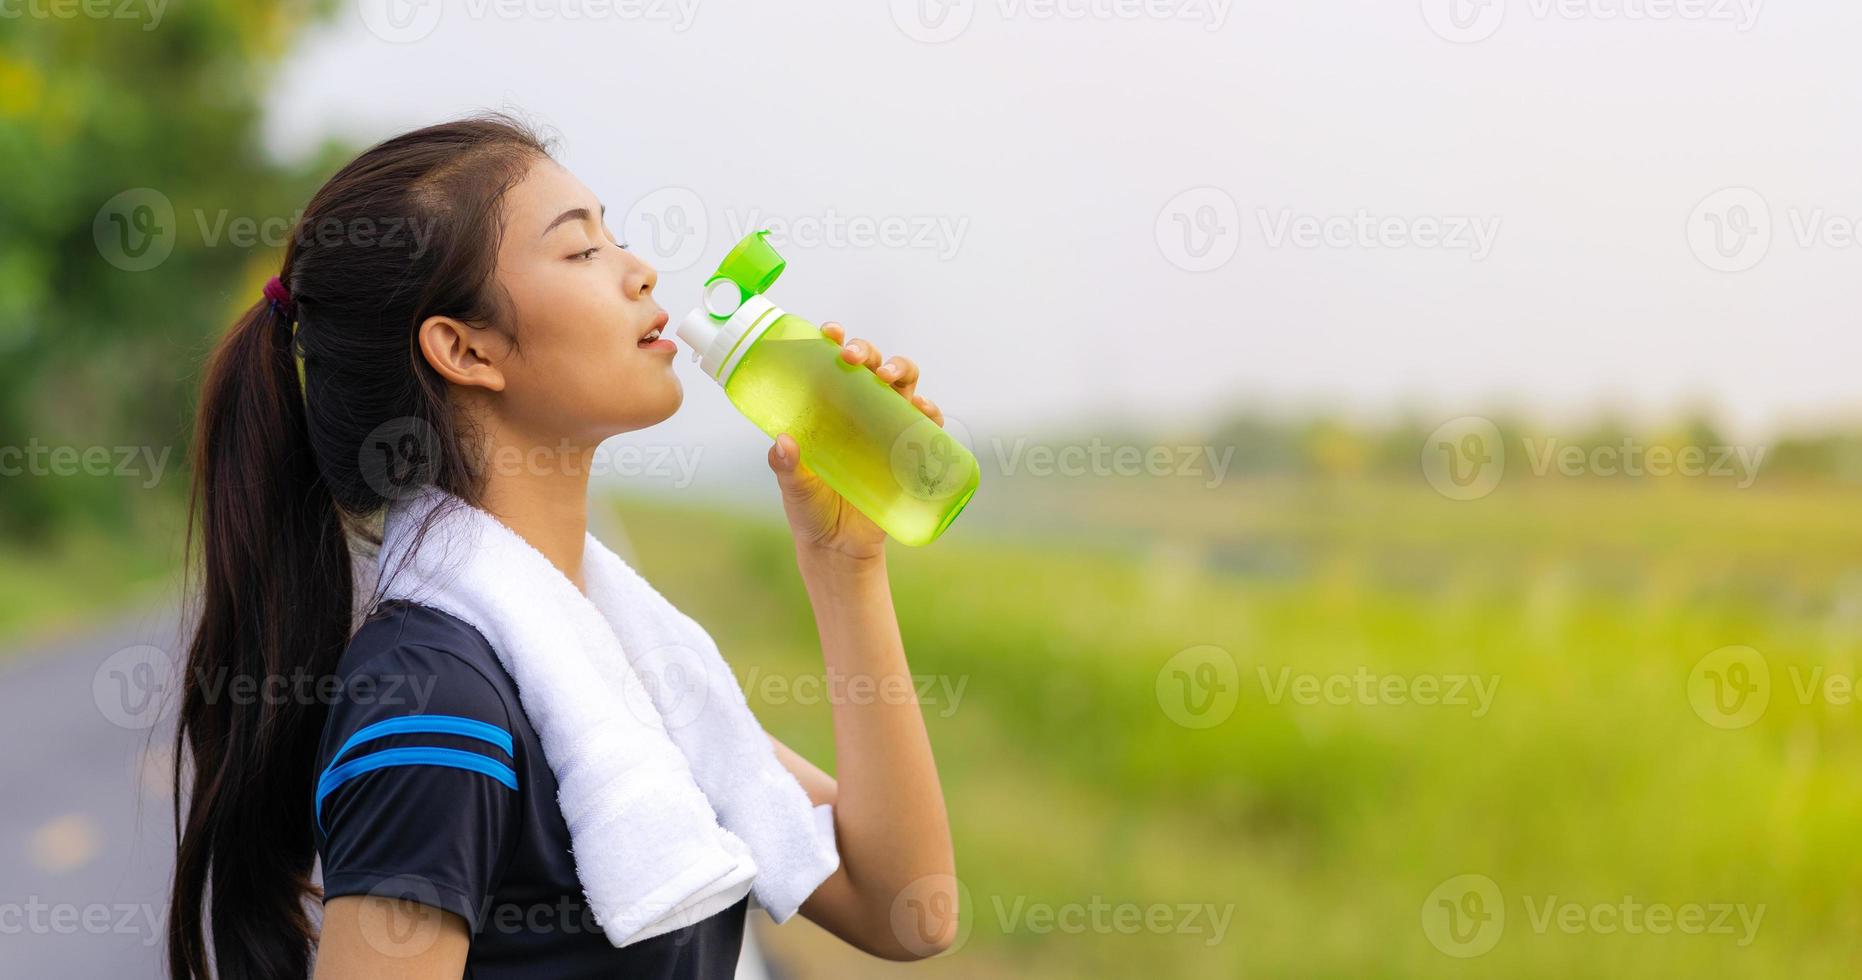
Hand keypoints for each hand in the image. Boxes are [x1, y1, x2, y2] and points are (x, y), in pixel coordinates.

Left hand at [768, 321, 945, 562]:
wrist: (838, 548)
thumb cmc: (811, 509)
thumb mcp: (794, 486)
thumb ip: (787, 467)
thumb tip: (784, 444)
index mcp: (830, 408)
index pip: (834, 364)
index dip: (835, 340)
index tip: (830, 332)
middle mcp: (861, 411)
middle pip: (873, 366)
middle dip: (868, 352)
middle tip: (853, 357)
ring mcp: (888, 429)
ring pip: (905, 385)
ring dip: (901, 371)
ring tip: (888, 378)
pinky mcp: (911, 452)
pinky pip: (928, 425)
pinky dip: (930, 412)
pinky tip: (923, 409)